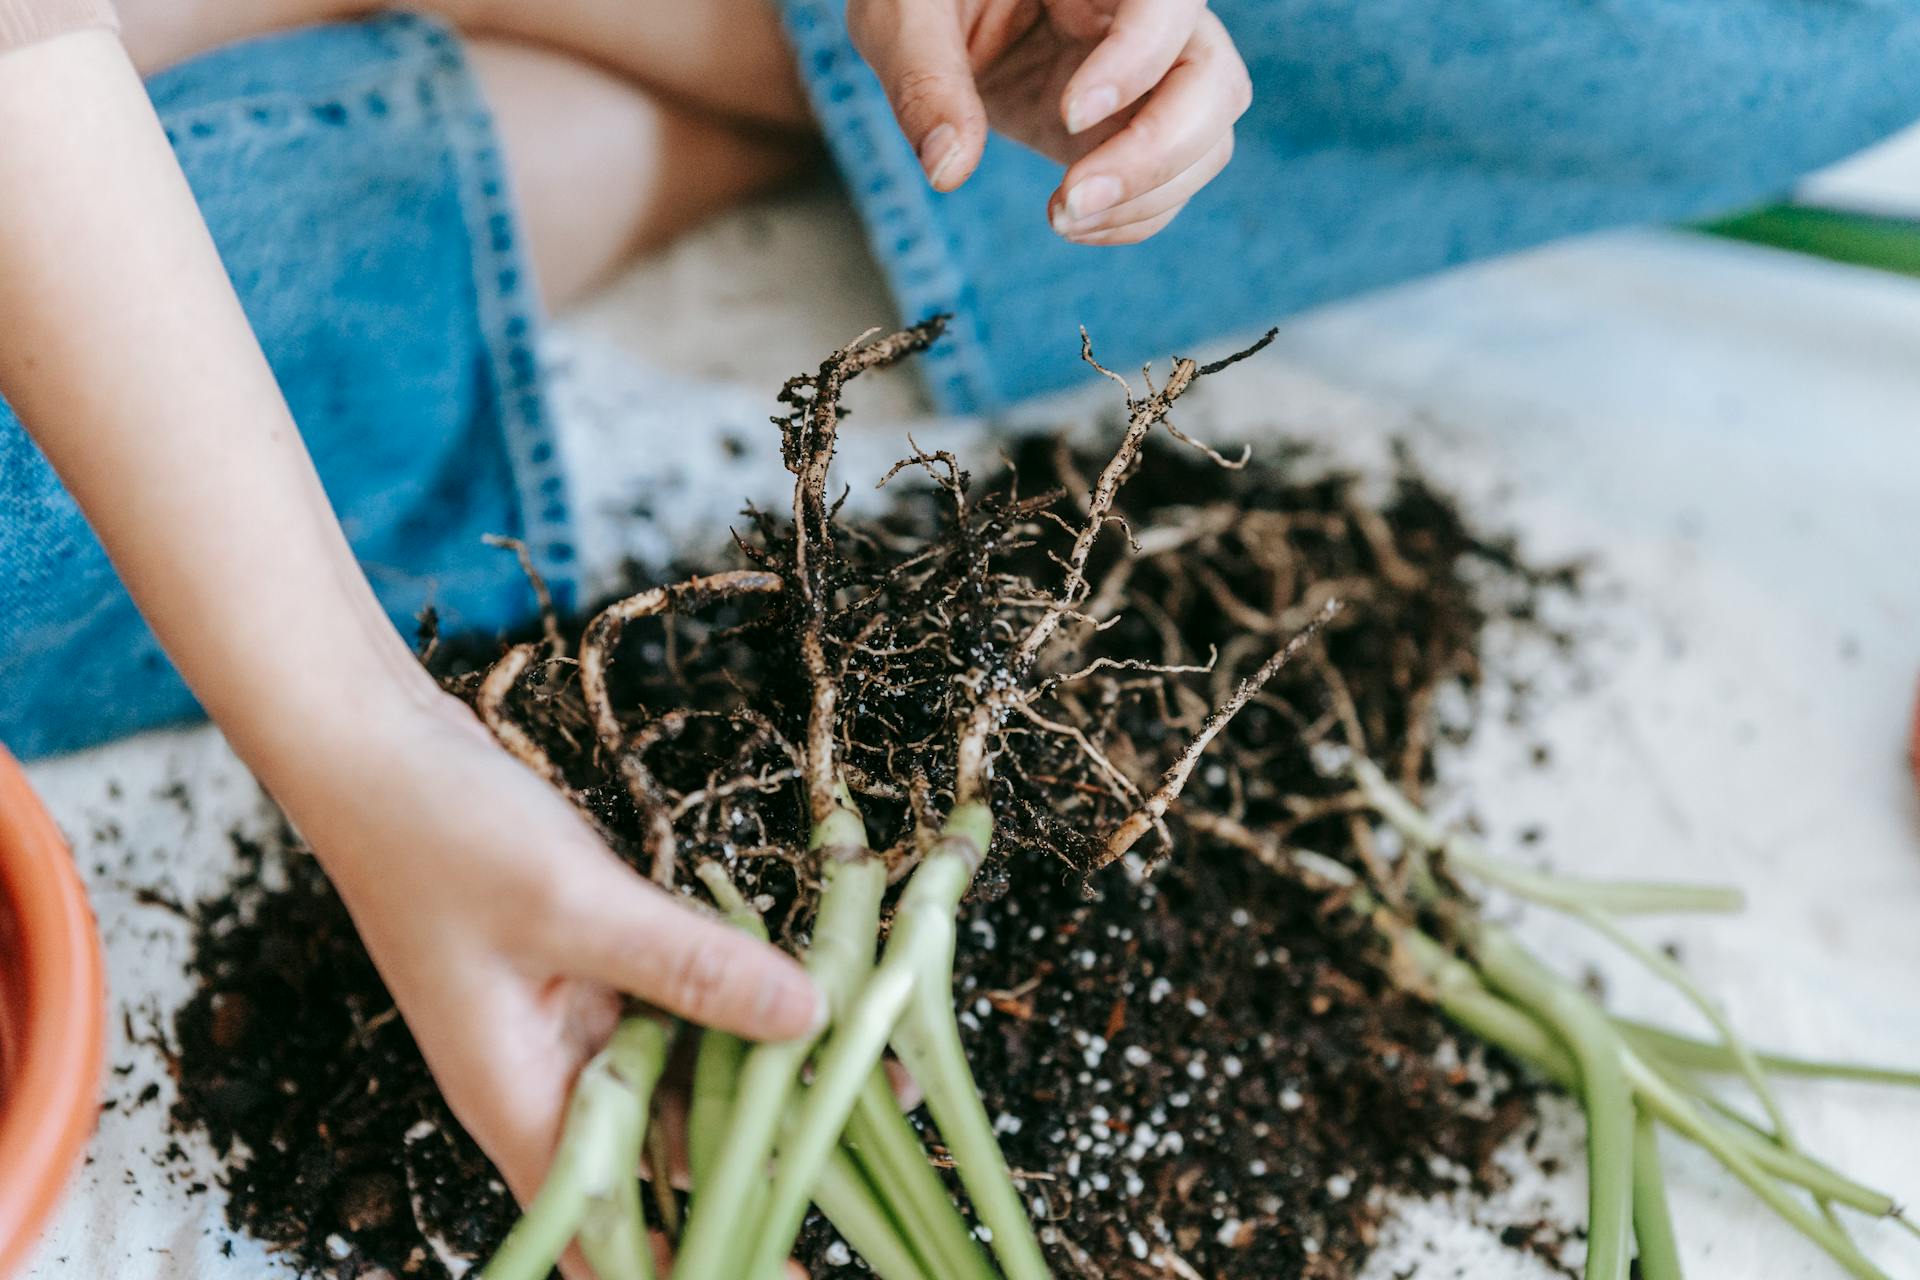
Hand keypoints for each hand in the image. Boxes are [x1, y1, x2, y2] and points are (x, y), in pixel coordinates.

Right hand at [270, 690, 821, 1277]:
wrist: (375, 749)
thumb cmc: (438, 835)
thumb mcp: (574, 906)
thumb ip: (690, 966)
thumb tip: (810, 1019)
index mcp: (522, 1100)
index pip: (612, 1232)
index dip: (701, 1260)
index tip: (793, 1275)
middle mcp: (549, 1078)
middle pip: (670, 1148)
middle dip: (769, 1143)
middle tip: (876, 1125)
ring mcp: (572, 1020)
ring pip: (686, 1070)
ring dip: (767, 1060)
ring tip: (874, 1058)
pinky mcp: (592, 967)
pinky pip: (679, 1002)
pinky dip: (736, 993)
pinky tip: (809, 981)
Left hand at [847, 0, 1250, 243]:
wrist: (936, 13)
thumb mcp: (902, 12)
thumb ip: (923, 77)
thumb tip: (948, 168)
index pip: (1167, 2)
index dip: (1137, 62)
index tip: (1068, 115)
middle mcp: (1145, 19)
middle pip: (1214, 80)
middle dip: (1156, 153)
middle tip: (1072, 198)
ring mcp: (1146, 79)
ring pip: (1207, 138)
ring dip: (1147, 196)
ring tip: (1061, 217)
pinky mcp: (1128, 128)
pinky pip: (1171, 181)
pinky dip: (1133, 218)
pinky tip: (1071, 222)